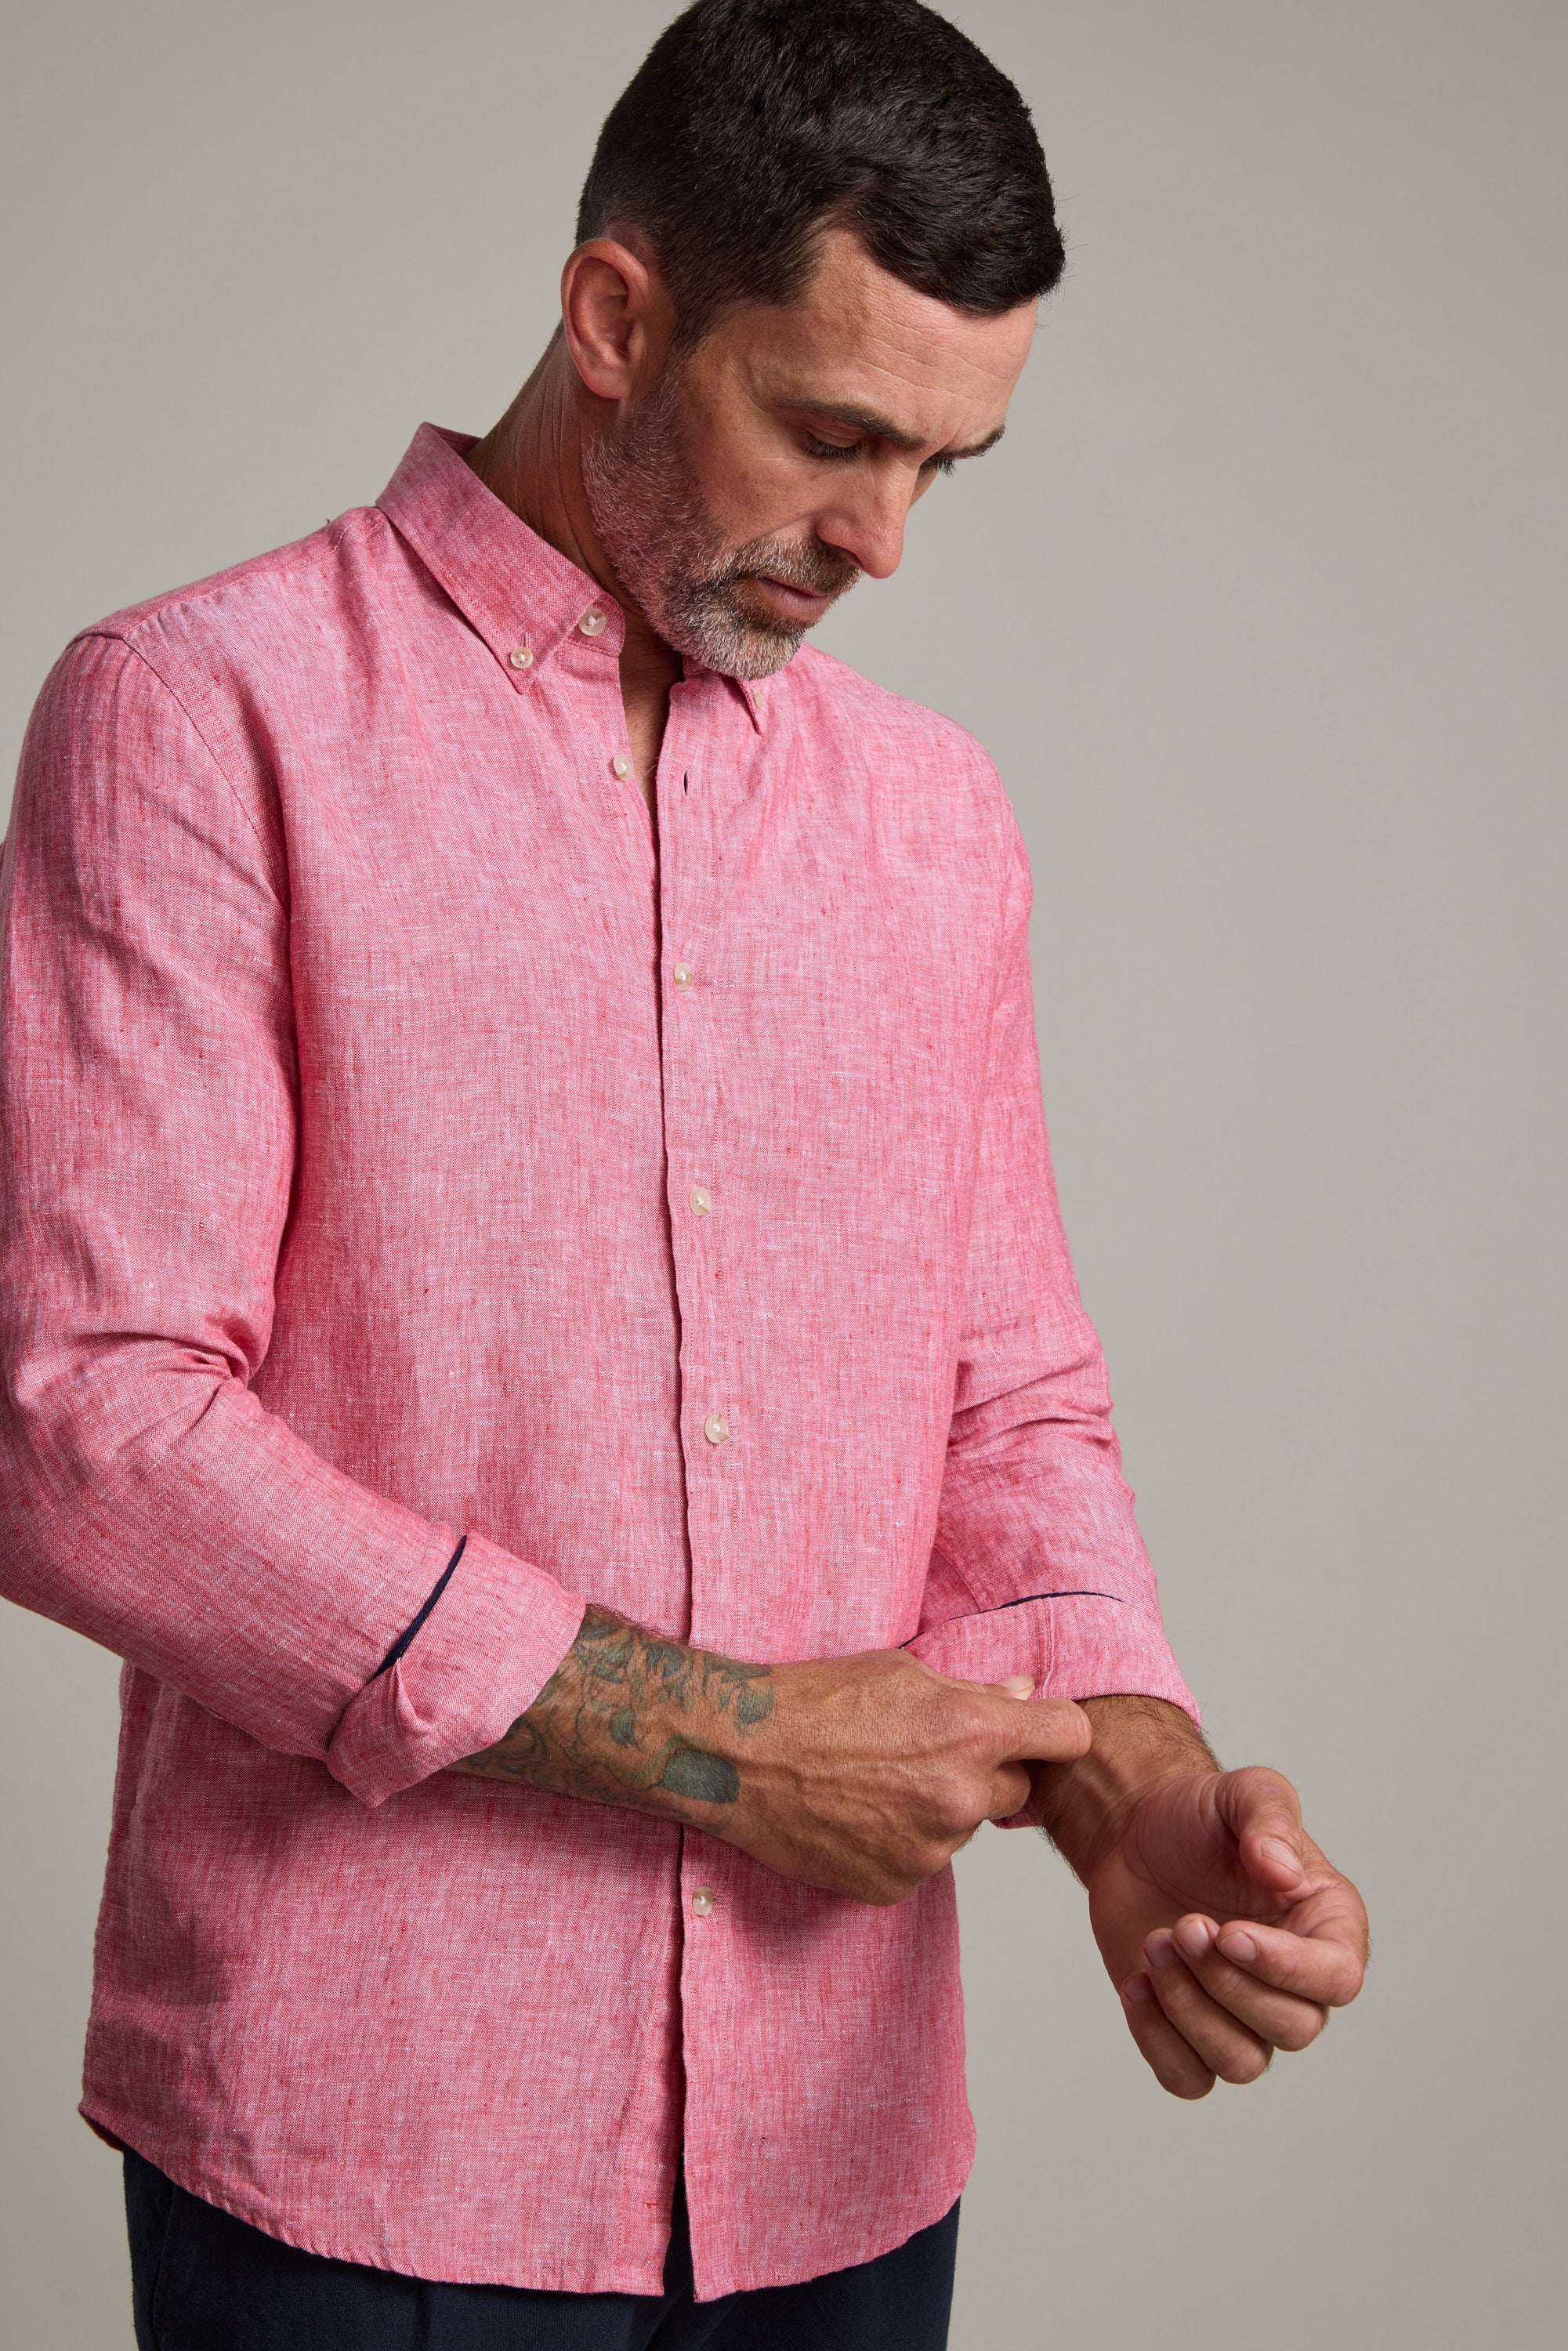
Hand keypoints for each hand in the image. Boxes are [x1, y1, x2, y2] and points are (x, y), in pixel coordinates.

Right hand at [453, 1609, 1088, 1906]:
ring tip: (874, 1780)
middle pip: (1016, 1790)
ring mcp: (928, 1849)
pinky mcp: (894, 1885)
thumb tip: (1024, 1700)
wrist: (738, 1755)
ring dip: (937, 1809)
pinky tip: (856, 1813)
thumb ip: (973, 1693)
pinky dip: (899, 1842)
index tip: (1037, 1732)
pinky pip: (920, 1861)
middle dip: (986, 1773)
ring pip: (961, 1827)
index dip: (1052, 1732)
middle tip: (926, 1753)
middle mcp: (960, 1796)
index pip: (1068, 1737)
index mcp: (972, 1732)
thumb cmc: (814, 1699)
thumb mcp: (900, 1671)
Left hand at [1088, 1765, 1367, 2097]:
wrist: (1138, 1837)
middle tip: (1182, 1925)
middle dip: (1225, 1981)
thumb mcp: (1242, 1793)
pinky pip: (1189, 2079)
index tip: (1227, 1931)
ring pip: (1241, 2063)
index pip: (1337, 1978)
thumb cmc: (1202, 1817)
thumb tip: (1282, 1873)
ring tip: (1155, 1943)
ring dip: (1188, 2009)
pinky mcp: (1191, 2034)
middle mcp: (1298, 1983)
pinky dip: (1157, 2041)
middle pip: (1290, 2029)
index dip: (1286, 1968)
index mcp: (1329, 1927)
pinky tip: (1135, 1982)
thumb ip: (1270, 1819)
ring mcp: (1245, 2017)